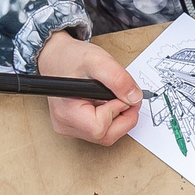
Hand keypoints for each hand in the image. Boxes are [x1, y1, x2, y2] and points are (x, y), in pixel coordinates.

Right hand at [36, 31, 142, 145]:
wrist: (58, 57)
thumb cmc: (72, 58)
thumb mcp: (98, 61)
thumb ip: (118, 79)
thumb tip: (135, 98)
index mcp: (67, 112)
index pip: (99, 128)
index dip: (116, 111)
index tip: (121, 95)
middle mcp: (65, 124)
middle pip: (105, 137)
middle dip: (123, 118)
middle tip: (127, 99)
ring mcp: (69, 128)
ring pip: (105, 136)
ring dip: (117, 118)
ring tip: (113, 98)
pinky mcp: (75, 127)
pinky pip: (100, 132)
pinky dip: (110, 119)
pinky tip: (106, 103)